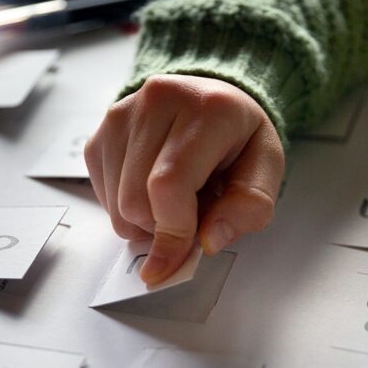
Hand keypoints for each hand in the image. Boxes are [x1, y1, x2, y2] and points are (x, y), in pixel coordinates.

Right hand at [85, 74, 284, 284]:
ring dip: (145, 220)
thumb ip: (249, 206)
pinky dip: (128, 207)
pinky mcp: (100, 133)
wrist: (210, 101)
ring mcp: (121, 115)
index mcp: (207, 108)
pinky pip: (103, 196)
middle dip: (162, 228)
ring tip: (176, 196)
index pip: (169, 184)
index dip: (171, 234)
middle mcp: (156, 101)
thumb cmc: (238, 138)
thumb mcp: (266, 168)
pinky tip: (152, 187)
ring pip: (116, 204)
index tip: (171, 266)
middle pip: (135, 200)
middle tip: (193, 213)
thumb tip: (207, 241)